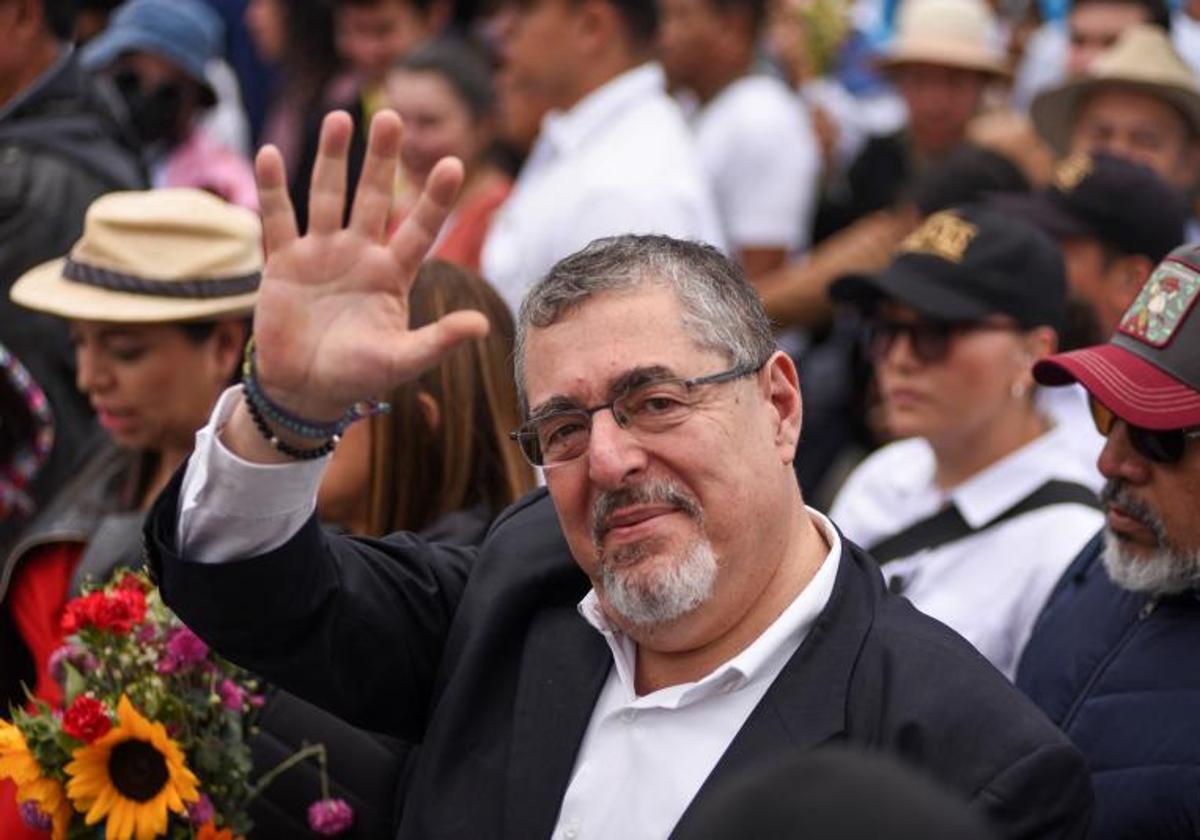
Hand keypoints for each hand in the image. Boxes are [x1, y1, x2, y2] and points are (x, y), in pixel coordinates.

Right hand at [251, 110, 488, 421]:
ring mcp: (321, 254)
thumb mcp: (402, 360)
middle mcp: (359, 255)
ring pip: (327, 196)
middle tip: (392, 117)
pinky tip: (271, 154)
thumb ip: (439, 341)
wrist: (306, 390)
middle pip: (372, 197)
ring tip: (340, 119)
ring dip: (332, 158)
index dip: (434, 199)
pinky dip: (273, 188)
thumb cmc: (358, 376)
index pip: (419, 229)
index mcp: (392, 274)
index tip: (453, 163)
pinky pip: (278, 219)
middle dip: (381, 159)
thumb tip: (483, 326)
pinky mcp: (283, 262)